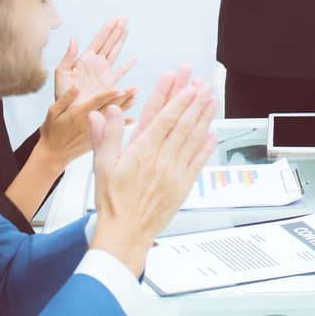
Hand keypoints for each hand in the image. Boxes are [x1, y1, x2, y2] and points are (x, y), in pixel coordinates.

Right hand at [35, 83, 134, 168]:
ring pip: (113, 118)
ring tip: (136, 98)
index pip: (97, 102)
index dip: (109, 95)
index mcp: (79, 114)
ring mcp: (95, 132)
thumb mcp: (52, 112)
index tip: (121, 89)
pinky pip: (112, 130)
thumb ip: (65, 99)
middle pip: (109, 108)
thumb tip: (77, 86)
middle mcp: (89, 123)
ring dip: (125, 107)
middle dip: (123, 98)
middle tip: (136, 89)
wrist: (52, 154)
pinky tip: (133, 120)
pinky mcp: (97, 140)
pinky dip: (123, 125)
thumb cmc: (51, 131)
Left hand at [54, 17, 134, 101]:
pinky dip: (127, 65)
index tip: (115, 18)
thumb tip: (73, 38)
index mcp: (85, 59)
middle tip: (125, 18)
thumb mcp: (61, 73)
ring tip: (127, 29)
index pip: (99, 40)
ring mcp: (103, 72)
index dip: (107, 29)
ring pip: (115, 52)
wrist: (70, 111)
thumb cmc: (62, 93)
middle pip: (109, 42)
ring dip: (121, 41)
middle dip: (117, 30)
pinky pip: (121, 72)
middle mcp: (96, 63)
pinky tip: (133, 58)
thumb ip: (68, 56)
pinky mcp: (109, 83)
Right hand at [89, 66, 217, 275]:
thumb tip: (108, 112)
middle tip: (202, 82)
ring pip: (193, 138)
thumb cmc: (113, 203)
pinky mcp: (183, 185)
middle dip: (193, 100)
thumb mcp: (101, 166)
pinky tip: (212, 132)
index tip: (183, 82)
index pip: (162, 118)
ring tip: (212, 99)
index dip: (174, 98)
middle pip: (181, 123)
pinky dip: (207, 145)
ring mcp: (175, 172)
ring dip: (204, 116)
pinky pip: (198, 161)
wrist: (125, 234)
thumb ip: (107, 136)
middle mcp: (162, 160)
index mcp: (142, 152)